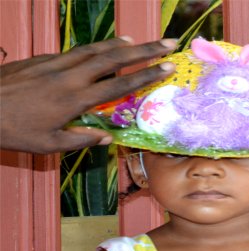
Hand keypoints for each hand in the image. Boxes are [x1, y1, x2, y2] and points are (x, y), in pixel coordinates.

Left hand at [0, 37, 176, 153]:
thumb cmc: (12, 130)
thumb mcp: (48, 145)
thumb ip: (81, 139)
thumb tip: (108, 138)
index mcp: (75, 99)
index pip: (120, 84)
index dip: (147, 74)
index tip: (168, 66)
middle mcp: (69, 77)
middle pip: (114, 58)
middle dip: (145, 50)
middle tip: (167, 42)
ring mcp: (54, 64)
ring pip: (94, 49)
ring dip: (119, 44)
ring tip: (138, 41)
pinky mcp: (40, 60)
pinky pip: (74, 51)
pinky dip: (93, 48)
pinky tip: (101, 48)